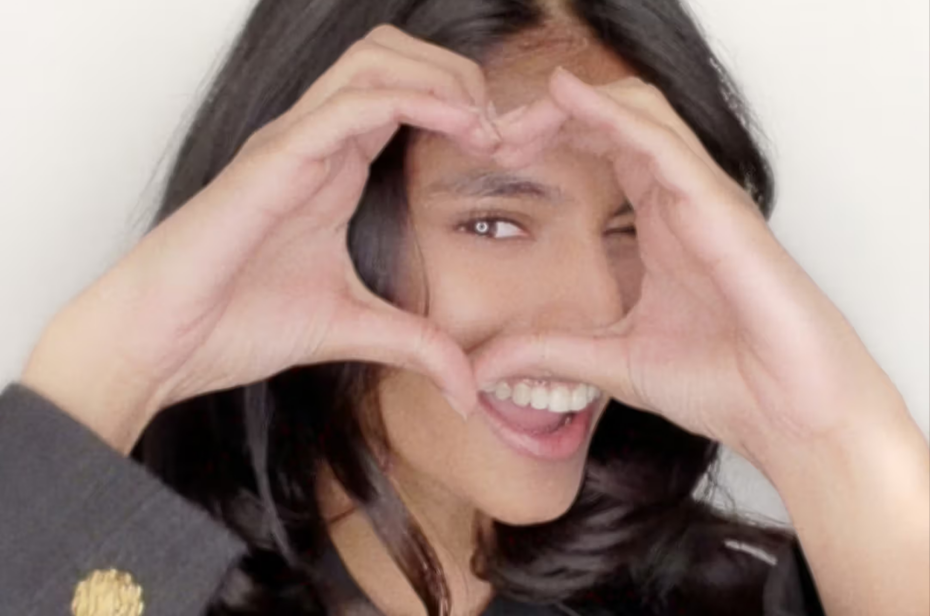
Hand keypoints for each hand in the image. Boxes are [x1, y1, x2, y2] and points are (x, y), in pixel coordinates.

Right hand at [20, 25, 499, 448]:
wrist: (161, 344)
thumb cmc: (233, 324)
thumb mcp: (350, 330)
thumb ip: (414, 346)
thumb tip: (467, 388)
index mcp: (334, 168)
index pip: (406, 98)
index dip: (465, 110)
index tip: (511, 150)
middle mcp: (316, 143)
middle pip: (395, 57)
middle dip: (459, 75)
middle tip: (503, 127)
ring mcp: (293, 145)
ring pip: (376, 61)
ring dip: (443, 78)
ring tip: (485, 124)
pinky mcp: (275, 161)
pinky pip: (352, 104)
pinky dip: (414, 100)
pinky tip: (459, 126)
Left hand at [471, 67, 905, 467]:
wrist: (790, 416)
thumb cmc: (725, 384)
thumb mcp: (611, 361)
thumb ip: (548, 352)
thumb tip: (481, 366)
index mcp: (659, 225)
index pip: (603, 150)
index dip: (549, 137)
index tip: (493, 153)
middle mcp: (680, 201)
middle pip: (614, 119)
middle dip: (550, 114)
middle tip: (492, 132)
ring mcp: (704, 200)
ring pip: (639, 113)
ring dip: (573, 105)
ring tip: (514, 117)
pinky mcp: (721, 211)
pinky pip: (664, 144)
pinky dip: (613, 115)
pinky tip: (567, 100)